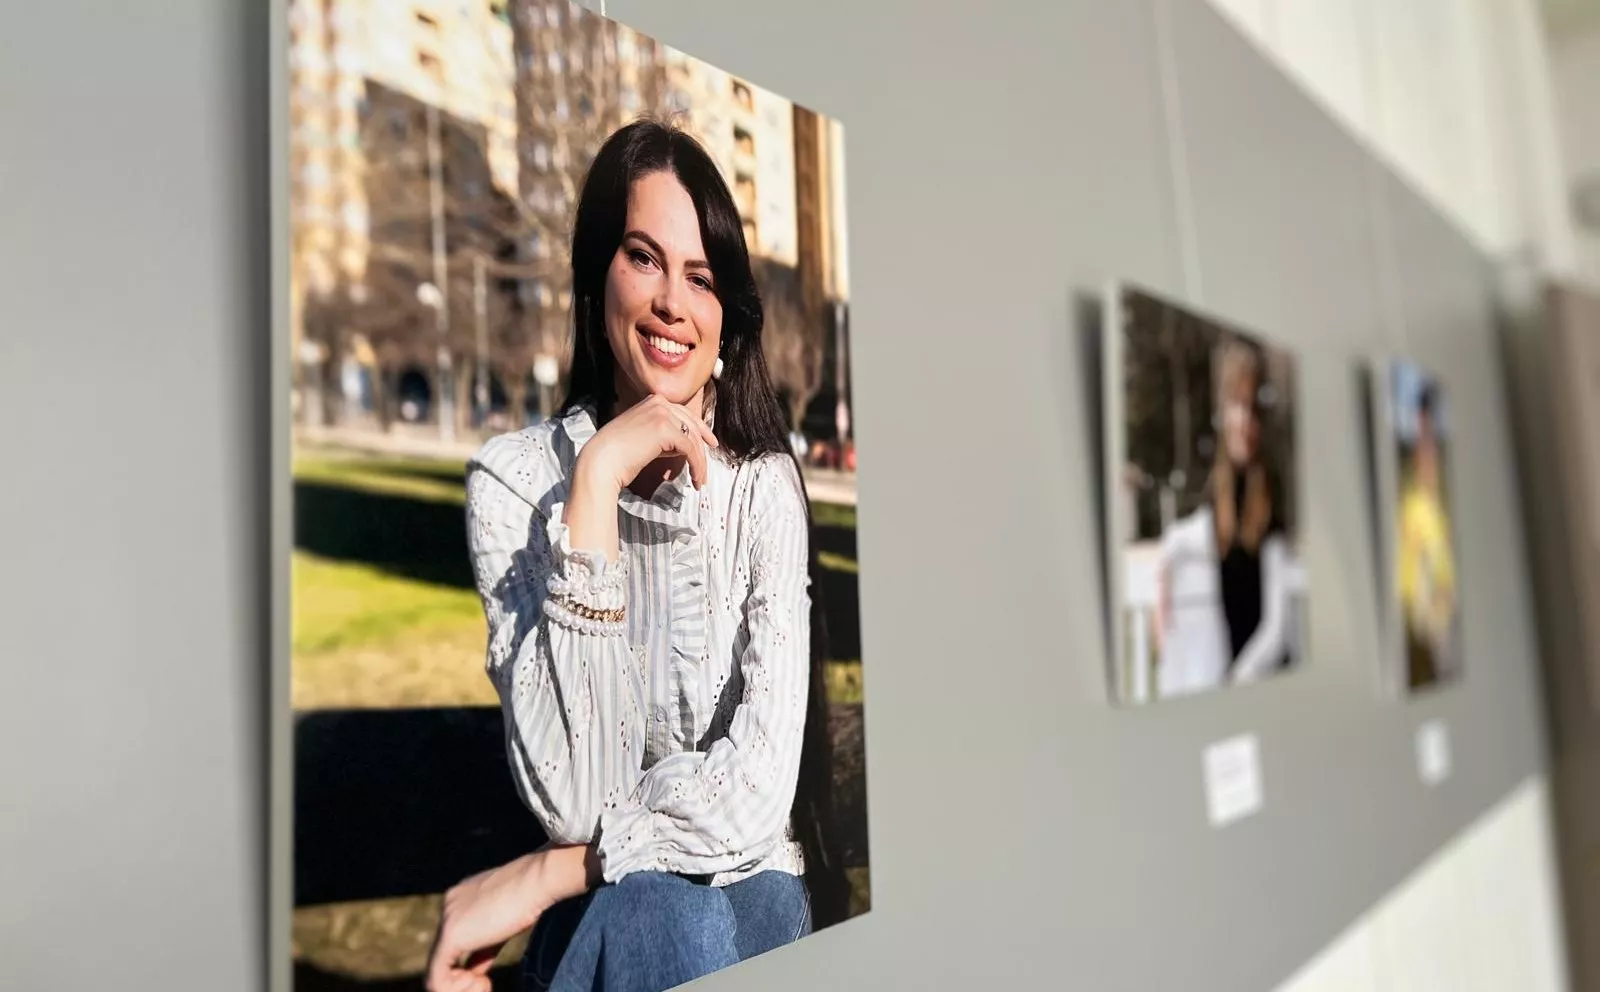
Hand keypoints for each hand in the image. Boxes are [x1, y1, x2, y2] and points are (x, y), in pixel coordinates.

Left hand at [425, 853, 547, 991]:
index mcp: (460, 899)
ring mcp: (447, 919)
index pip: (452, 944)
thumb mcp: (503, 925)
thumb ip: (485, 947)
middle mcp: (448, 906)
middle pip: (443, 956)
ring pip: (435, 970)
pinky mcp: (451, 934)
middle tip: (485, 983)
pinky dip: (456, 989)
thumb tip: (476, 972)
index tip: (485, 977)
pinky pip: (437, 976)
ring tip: (484, 984)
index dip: (466, 968)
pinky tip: (482, 982)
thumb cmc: (531, 896)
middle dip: (461, 979)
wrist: (537, 880)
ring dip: (459, 987)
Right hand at [577, 394, 718, 493]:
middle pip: (692, 425)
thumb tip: (683, 445)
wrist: (601, 461)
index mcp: (653, 401)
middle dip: (703, 448)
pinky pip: (690, 450)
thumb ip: (663, 434)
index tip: (709, 442)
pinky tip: (696, 478)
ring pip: (693, 439)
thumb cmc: (617, 454)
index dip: (700, 430)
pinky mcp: (666, 430)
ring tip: (699, 480)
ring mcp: (663, 414)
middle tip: (707, 466)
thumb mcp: (644, 436)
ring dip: (700, 462)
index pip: (684, 414)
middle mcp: (659, 403)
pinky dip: (697, 466)